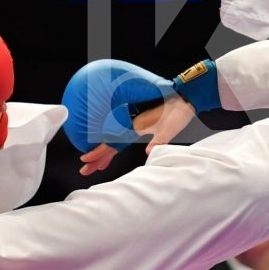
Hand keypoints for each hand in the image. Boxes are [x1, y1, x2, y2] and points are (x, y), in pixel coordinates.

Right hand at [78, 99, 195, 175]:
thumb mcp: (169, 129)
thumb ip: (159, 140)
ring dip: (104, 155)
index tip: (87, 159)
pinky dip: (114, 148)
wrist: (183, 99)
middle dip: (97, 157)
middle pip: (110, 144)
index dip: (100, 152)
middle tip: (85, 170)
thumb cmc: (177, 114)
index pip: (113, 142)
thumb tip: (149, 151)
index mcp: (135, 126)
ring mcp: (134, 126)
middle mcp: (132, 126)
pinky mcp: (140, 126)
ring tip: (95, 166)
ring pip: (115, 143)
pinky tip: (111, 154)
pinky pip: (121, 139)